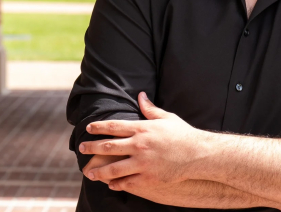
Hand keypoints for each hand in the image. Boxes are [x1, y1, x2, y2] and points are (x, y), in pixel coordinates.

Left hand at [78, 92, 202, 188]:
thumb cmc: (183, 135)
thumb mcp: (166, 118)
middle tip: (81, 148)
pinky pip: (128, 182)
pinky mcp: (148, 178)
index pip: (114, 127)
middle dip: (92, 147)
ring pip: (114, 168)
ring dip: (99, 170)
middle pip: (109, 146)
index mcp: (142, 129)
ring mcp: (143, 163)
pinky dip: (117, 184)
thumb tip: (140, 96)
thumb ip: (150, 109)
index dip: (98, 127)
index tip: (88, 129)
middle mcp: (139, 145)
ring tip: (89, 172)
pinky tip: (110, 184)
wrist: (199, 155)